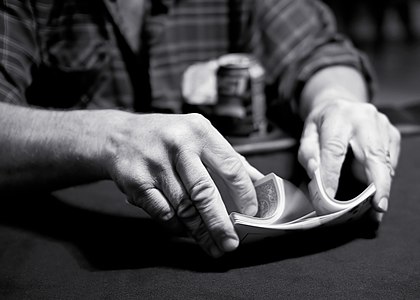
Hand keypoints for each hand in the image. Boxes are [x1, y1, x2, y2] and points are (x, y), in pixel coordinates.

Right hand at [101, 112, 261, 256]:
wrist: (119, 136)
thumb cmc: (167, 138)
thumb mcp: (198, 135)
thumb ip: (226, 158)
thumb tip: (257, 184)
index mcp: (200, 131)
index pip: (230, 166)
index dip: (244, 194)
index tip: (251, 213)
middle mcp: (178, 144)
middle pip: (205, 192)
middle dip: (221, 223)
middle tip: (231, 243)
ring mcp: (154, 163)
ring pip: (184, 208)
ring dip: (200, 231)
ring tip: (213, 245)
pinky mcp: (136, 182)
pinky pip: (163, 214)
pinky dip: (177, 227)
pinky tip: (186, 231)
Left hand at [298, 98, 400, 222]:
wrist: (340, 103)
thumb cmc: (323, 123)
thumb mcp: (307, 133)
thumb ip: (308, 153)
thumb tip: (314, 171)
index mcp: (337, 117)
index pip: (334, 149)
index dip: (331, 174)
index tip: (330, 196)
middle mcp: (363, 118)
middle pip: (372, 154)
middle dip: (377, 183)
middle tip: (378, 206)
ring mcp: (381, 125)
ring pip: (384, 161)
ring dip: (381, 186)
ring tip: (376, 206)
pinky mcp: (392, 133)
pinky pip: (390, 160)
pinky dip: (384, 177)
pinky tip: (378, 188)